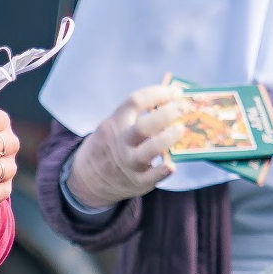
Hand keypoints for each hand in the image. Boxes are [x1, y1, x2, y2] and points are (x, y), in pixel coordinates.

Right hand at [66, 85, 190, 209]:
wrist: (89, 179)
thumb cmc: (111, 145)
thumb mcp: (113, 127)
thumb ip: (134, 117)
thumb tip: (170, 104)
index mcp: (115, 123)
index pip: (136, 101)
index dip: (158, 93)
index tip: (176, 92)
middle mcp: (121, 142)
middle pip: (144, 127)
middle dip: (167, 115)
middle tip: (184, 108)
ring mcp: (129, 163)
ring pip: (150, 150)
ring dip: (168, 138)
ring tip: (182, 129)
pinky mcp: (137, 182)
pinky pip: (153, 177)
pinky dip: (163, 170)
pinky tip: (173, 164)